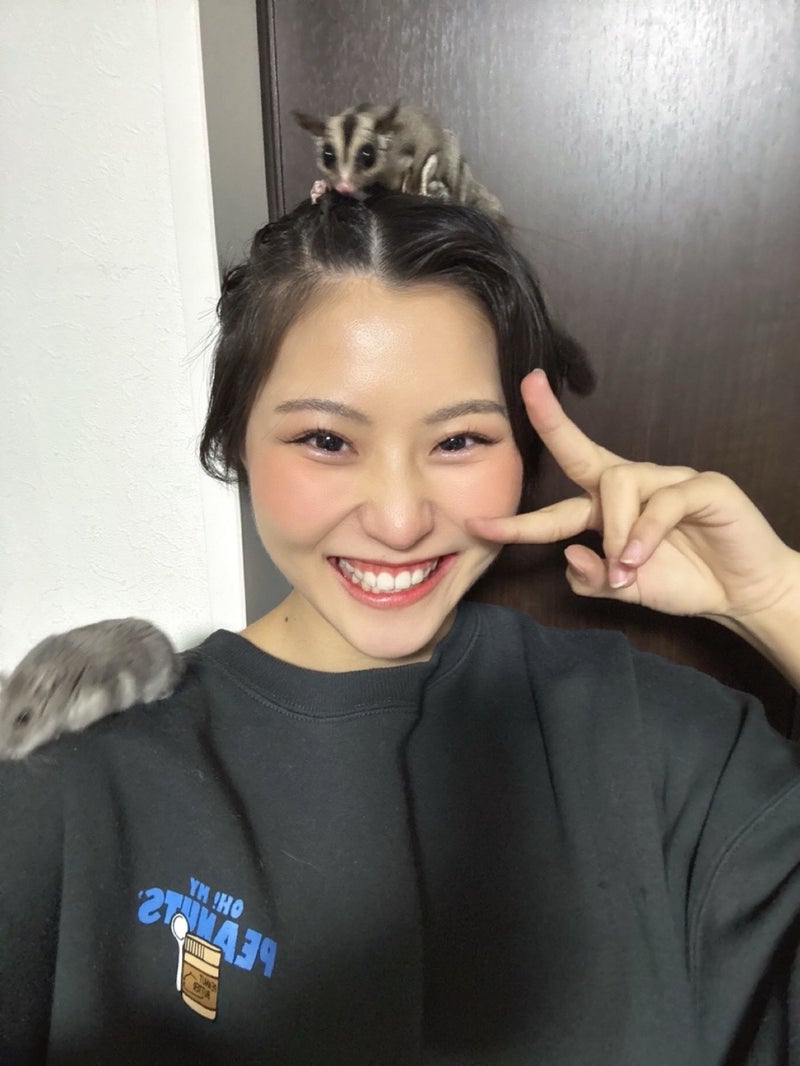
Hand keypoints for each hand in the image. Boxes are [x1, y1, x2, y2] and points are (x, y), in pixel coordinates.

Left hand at [468, 369, 799, 626]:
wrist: (742, 593)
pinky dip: (644, 534)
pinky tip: (638, 560)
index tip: (477, 518)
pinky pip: (663, 501)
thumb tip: (568, 558)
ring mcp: (667, 480)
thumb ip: (593, 579)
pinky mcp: (703, 486)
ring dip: (612, 532)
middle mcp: (632, 484)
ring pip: (619, 483)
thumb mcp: (626, 589)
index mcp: (607, 505)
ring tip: (623, 568)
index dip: (518, 511)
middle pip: (582, 452)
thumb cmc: (684, 581)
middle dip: (552, 420)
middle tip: (530, 390)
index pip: (558, 497)